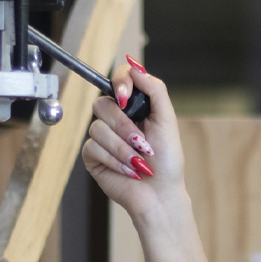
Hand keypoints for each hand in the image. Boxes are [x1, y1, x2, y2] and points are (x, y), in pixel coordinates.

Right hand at [82, 56, 186, 220]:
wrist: (159, 194)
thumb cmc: (167, 160)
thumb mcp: (167, 120)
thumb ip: (155, 90)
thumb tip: (135, 67)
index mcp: (135, 107)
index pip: (118, 81)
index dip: (119, 83)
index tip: (126, 97)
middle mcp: (116, 118)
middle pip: (103, 104)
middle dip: (124, 126)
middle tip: (142, 143)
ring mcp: (102, 137)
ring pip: (97, 128)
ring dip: (122, 148)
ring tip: (139, 162)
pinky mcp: (93, 156)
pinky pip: (92, 147)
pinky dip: (114, 160)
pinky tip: (128, 170)